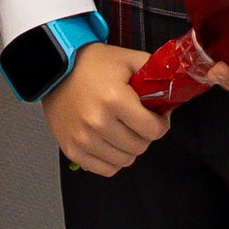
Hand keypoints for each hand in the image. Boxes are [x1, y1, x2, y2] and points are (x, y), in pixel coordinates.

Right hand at [46, 42, 167, 175]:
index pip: (153, 130)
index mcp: (114, 99)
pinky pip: (104, 169)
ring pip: (124, 160)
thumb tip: (174, 91)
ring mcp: (83, 138)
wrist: (54, 68)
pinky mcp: (72, 149)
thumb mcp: (128, 59)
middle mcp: (97, 122)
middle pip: (140, 147)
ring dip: (129, 148)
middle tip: (138, 122)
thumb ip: (155, 73)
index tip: (156, 117)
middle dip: (145, 135)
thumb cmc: (92, 64)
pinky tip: (110, 142)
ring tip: (123, 130)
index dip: (160, 124)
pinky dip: (112, 159)